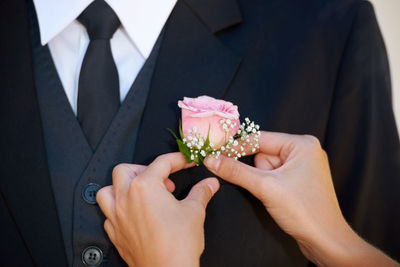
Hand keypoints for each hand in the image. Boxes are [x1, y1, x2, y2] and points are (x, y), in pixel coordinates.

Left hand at [97, 153, 218, 266]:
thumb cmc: (179, 243)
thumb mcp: (194, 211)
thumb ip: (201, 192)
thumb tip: (210, 183)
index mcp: (145, 187)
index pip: (161, 163)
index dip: (177, 160)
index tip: (187, 162)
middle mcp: (126, 198)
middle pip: (125, 170)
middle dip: (144, 169)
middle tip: (163, 180)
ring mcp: (117, 216)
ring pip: (107, 191)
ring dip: (122, 187)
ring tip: (141, 192)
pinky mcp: (115, 233)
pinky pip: (109, 214)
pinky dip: (119, 209)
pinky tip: (134, 214)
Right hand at [204, 131, 397, 266]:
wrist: (326, 241)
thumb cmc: (305, 211)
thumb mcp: (265, 187)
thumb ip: (236, 171)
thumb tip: (212, 159)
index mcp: (302, 144)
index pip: (260, 138)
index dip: (237, 148)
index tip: (216, 154)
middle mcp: (303, 150)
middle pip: (262, 153)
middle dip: (258, 172)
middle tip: (265, 187)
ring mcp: (302, 166)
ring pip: (266, 167)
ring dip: (263, 181)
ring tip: (276, 196)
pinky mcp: (298, 180)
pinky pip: (273, 176)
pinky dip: (268, 186)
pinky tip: (278, 198)